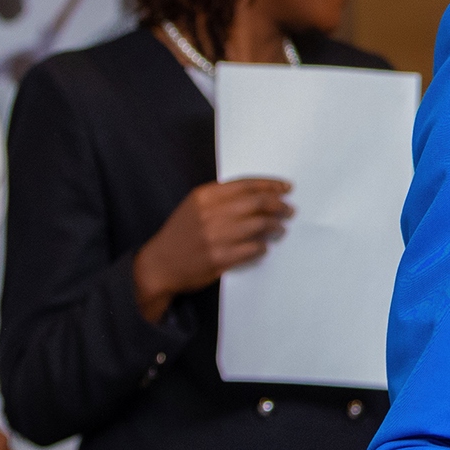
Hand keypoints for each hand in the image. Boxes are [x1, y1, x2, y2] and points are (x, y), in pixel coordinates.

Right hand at [131, 178, 294, 320]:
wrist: (159, 265)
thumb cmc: (181, 234)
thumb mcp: (194, 206)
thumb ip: (222, 198)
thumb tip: (261, 194)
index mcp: (204, 196)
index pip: (246, 184)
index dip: (270, 185)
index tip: (286, 187)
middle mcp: (210, 213)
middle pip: (257, 203)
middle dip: (279, 205)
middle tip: (289, 210)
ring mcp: (215, 236)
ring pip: (259, 225)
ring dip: (275, 226)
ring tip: (280, 228)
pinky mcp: (219, 258)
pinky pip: (253, 249)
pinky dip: (263, 247)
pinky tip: (265, 247)